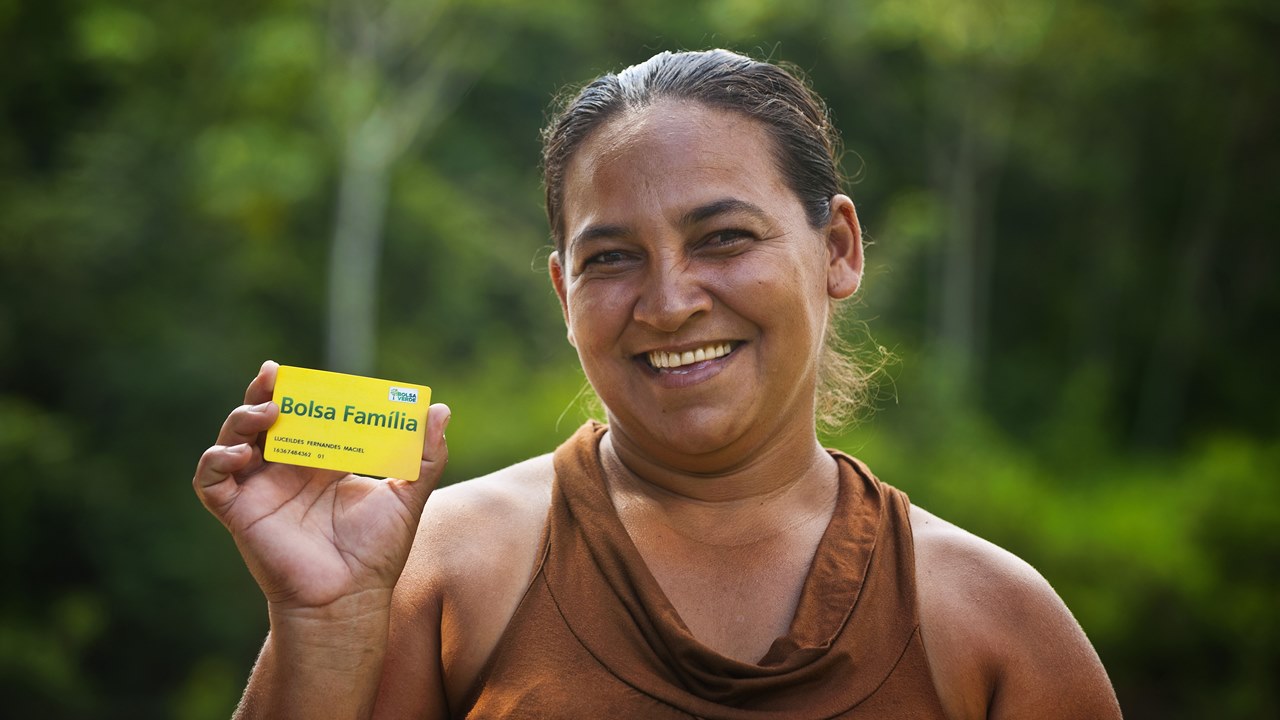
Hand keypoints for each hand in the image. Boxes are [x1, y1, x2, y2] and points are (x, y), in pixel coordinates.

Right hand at [193, 361, 450, 613]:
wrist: (350, 597)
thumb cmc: (377, 552)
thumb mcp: (407, 497)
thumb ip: (426, 456)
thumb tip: (441, 410)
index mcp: (322, 462)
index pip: (305, 414)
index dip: (301, 391)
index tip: (307, 373)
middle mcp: (286, 471)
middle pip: (263, 419)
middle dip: (264, 392)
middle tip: (274, 375)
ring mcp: (260, 490)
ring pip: (233, 439)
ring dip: (241, 418)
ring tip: (267, 412)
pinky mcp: (238, 511)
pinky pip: (210, 480)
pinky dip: (215, 460)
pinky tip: (241, 454)